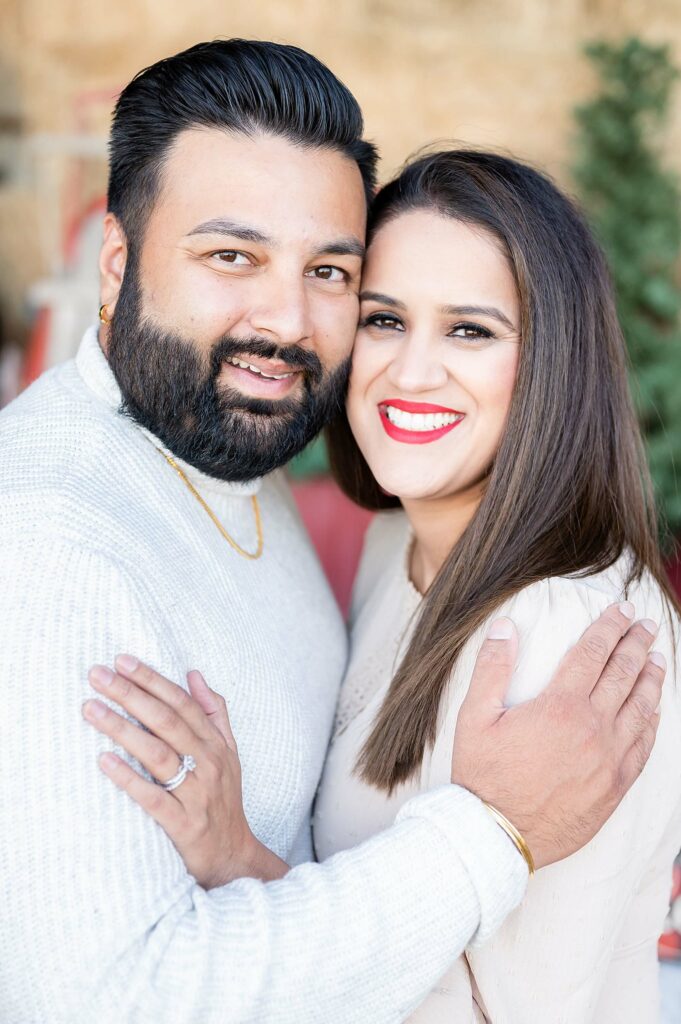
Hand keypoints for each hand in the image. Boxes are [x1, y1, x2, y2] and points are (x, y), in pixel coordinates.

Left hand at [82, 657, 287, 887]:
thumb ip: (213, 712)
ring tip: (90, 709)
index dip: (152, 680)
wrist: (234, 856)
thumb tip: (194, 675)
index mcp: (215, 744)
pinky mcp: (183, 825)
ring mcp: (196, 794)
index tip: (122, 661)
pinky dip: (128, 779)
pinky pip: (152, 798)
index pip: (181, 703)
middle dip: (130, 694)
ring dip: (122, 728)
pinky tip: (103, 761)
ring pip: (156, 754)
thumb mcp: (229, 752)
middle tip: (97, 675)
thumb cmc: (224, 799)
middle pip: (166, 721)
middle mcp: (208, 764)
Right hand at [451, 603, 663, 868]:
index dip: (608, 628)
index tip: (620, 611)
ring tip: (658, 658)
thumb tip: (504, 626)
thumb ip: (492, 668)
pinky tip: (654, 711)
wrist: (497, 836)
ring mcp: (608, 758)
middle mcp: (592, 727)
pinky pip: (643, 747)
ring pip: (640, 708)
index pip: (593, 653)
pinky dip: (651, 723)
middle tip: (646, 625)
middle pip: (623, 674)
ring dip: (651, 679)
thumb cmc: (483, 776)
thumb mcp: (474, 716)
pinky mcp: (615, 785)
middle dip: (636, 645)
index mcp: (559, 705)